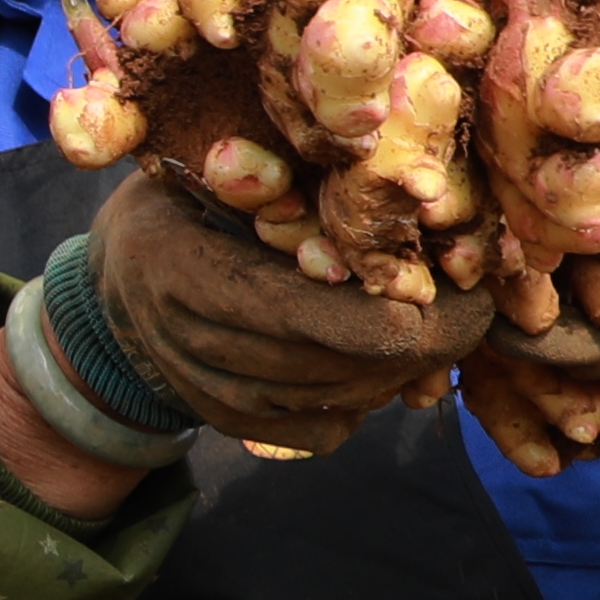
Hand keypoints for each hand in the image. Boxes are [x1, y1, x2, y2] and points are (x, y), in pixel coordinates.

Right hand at [81, 166, 486, 453]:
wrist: (122, 274)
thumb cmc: (191, 193)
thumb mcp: (222, 167)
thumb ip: (286, 183)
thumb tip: (398, 190)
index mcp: (180, 269)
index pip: (296, 312)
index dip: (383, 313)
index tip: (452, 295)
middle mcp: (188, 344)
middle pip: (333, 364)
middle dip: (421, 341)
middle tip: (477, 307)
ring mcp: (208, 394)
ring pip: (340, 400)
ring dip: (403, 369)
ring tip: (440, 324)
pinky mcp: (230, 425)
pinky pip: (328, 432)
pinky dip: (368, 399)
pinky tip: (379, 355)